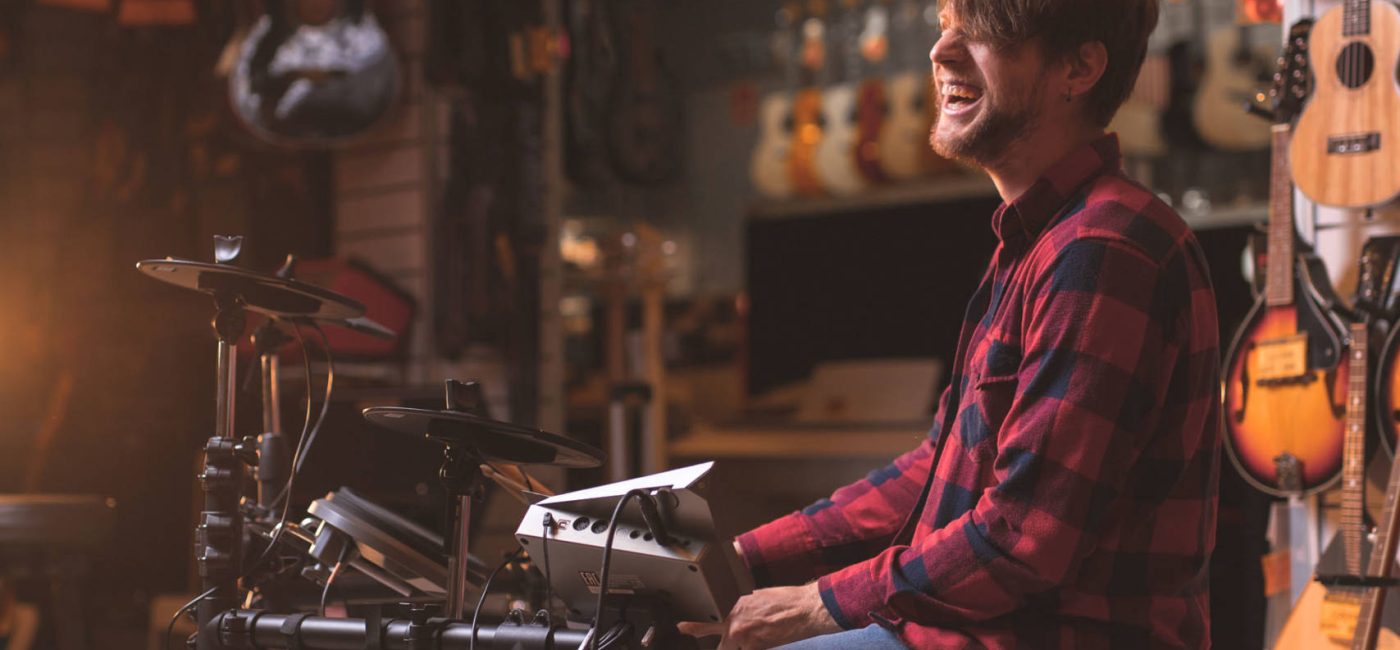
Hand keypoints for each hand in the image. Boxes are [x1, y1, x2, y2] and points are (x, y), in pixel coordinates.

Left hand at [677, 582, 839, 649]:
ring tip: (761, 632)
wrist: (805, 608)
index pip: (718, 623)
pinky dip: (756, 647)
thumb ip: (749, 609)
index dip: (707, 629)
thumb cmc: (790, 601)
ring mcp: (742, 634)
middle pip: (721, 640)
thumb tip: (747, 616)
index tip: (683, 628)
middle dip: (725, 645)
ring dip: (741, 646)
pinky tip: (766, 640)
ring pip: (732, 649)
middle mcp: (736, 619)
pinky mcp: (753, 645)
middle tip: (718, 635)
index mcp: (738, 605)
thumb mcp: (762, 597)